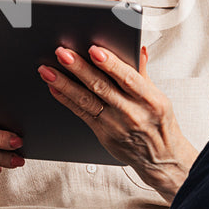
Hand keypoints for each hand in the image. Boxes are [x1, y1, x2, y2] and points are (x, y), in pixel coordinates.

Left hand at [37, 45, 196, 201]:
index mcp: (150, 100)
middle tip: (62, 53)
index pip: (128, 78)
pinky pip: (81, 114)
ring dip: (65, 84)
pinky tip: (54, 88)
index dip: (110, 63)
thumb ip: (143, 73)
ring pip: (86, 100)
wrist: (159, 158)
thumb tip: (137, 50)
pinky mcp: (102, 133)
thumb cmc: (158, 124)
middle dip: (80, 68)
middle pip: (102, 87)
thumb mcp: (158, 97)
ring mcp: (115, 125)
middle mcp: (131, 112)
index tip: (94, 49)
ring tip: (48, 70)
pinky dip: (66, 100)